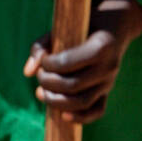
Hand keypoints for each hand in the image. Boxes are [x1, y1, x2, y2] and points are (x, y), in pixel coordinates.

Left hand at [24, 0, 141, 123]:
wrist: (114, 26)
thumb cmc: (84, 23)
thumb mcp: (63, 26)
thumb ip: (42, 45)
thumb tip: (27, 72)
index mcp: (101, 46)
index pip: (68, 63)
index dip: (49, 64)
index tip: (43, 59)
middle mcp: (109, 67)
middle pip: (74, 85)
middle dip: (49, 83)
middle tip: (39, 75)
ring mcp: (109, 82)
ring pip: (83, 102)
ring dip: (57, 101)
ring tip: (41, 92)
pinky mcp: (107, 92)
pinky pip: (96, 111)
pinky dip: (80, 117)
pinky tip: (62, 115)